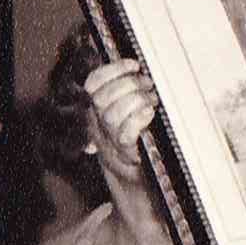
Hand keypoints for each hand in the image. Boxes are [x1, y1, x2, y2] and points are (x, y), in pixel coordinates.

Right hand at [82, 58, 160, 193]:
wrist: (134, 180)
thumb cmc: (134, 139)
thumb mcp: (123, 114)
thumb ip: (125, 93)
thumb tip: (139, 69)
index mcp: (96, 108)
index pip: (93, 83)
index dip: (112, 70)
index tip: (134, 64)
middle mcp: (98, 123)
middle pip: (103, 97)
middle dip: (128, 84)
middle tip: (148, 84)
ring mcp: (109, 139)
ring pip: (113, 114)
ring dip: (136, 100)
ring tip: (152, 99)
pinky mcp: (124, 152)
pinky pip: (125, 133)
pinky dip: (138, 119)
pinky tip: (149, 113)